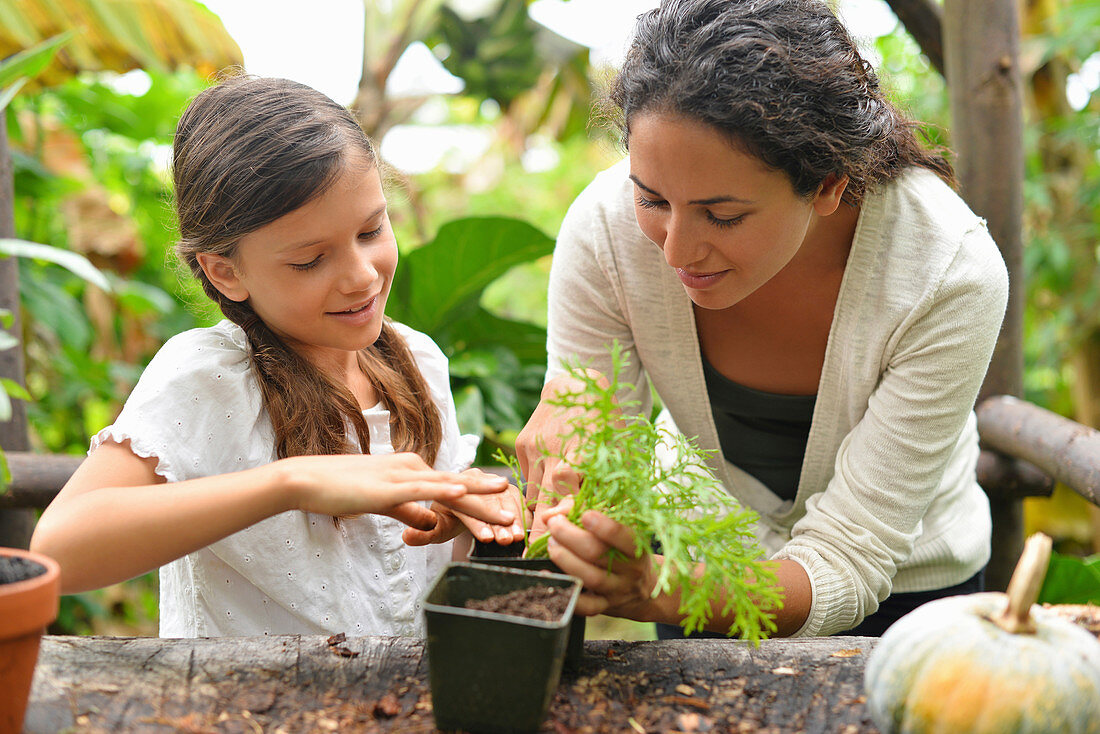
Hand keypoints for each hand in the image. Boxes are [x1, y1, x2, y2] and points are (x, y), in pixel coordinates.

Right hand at [281, 452, 508, 529]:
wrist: (306, 480)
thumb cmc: (339, 492)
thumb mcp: (383, 504)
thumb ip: (409, 513)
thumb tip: (431, 524)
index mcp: (412, 470)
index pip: (452, 491)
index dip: (477, 508)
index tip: (500, 519)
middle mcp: (413, 467)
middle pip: (460, 489)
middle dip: (490, 506)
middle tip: (517, 519)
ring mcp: (402, 474)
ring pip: (450, 490)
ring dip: (481, 504)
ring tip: (507, 515)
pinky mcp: (389, 485)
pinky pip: (424, 488)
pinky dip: (446, 490)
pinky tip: (465, 494)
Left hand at [402, 470, 525, 545]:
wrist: (455, 499)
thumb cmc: (444, 516)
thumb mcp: (434, 527)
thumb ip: (423, 533)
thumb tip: (407, 537)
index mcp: (450, 483)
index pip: (463, 502)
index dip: (476, 522)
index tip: (486, 538)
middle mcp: (472, 476)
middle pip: (487, 499)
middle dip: (498, 521)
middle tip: (505, 539)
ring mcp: (491, 480)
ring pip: (504, 498)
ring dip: (512, 519)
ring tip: (515, 537)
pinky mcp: (505, 486)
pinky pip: (516, 499)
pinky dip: (521, 514)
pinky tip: (524, 529)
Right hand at [515, 371, 608, 538]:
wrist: (577, 385)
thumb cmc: (606, 422)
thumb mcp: (620, 448)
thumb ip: (615, 482)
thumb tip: (619, 518)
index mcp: (581, 450)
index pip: (566, 490)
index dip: (563, 518)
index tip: (562, 542)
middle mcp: (553, 449)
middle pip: (543, 501)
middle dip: (542, 533)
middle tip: (538, 559)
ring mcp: (533, 447)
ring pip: (532, 494)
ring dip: (541, 512)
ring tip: (550, 531)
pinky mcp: (522, 444)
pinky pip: (526, 479)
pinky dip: (536, 490)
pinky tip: (548, 490)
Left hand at [543, 498, 660, 620]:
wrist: (647, 590)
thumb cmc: (625, 551)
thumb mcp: (618, 529)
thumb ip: (585, 513)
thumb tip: (551, 514)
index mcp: (636, 548)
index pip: (625, 538)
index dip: (604, 526)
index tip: (585, 514)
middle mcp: (629, 571)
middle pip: (598, 554)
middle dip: (570, 536)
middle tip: (555, 524)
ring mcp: (616, 590)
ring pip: (590, 578)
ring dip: (565, 558)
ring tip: (551, 544)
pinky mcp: (604, 606)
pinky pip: (584, 605)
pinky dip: (564, 591)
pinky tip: (548, 576)